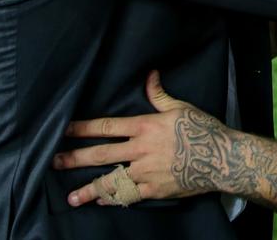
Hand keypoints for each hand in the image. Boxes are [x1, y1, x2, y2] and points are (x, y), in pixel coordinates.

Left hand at [53, 71, 223, 206]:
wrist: (221, 158)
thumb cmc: (202, 129)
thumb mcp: (181, 107)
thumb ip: (159, 95)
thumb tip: (150, 75)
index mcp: (145, 126)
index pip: (107, 127)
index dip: (84, 128)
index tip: (65, 130)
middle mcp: (141, 150)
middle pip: (102, 154)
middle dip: (76, 158)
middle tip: (55, 162)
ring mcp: (146, 173)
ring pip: (112, 181)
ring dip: (89, 189)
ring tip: (71, 197)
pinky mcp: (155, 190)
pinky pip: (129, 197)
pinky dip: (114, 199)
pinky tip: (101, 202)